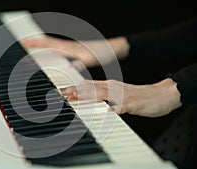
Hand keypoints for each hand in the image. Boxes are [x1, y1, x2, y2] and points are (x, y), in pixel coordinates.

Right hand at [22, 36, 128, 69]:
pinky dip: (49, 50)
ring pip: (51, 45)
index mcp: (67, 47)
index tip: (23, 43)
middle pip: (46, 42)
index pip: (48, 43)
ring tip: (30, 48)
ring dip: (40, 45)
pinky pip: (56, 49)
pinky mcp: (72, 51)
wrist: (109, 49)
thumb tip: (69, 70)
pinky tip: (48, 55)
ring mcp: (68, 48)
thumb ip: (79, 64)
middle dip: (34, 42)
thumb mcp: (89, 60)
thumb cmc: (100, 53)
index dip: (35, 43)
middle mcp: (66, 46)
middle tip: (22, 44)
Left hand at [59, 78, 181, 116]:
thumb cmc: (138, 97)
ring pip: (103, 94)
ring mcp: (123, 94)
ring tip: (76, 97)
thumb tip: (88, 97)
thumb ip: (103, 96)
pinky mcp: (133, 103)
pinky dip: (115, 108)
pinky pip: (123, 106)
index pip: (88, 86)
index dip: (74, 88)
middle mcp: (113, 88)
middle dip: (75, 91)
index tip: (60, 92)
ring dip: (88, 95)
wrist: (160, 95)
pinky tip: (108, 111)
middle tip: (61, 94)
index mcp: (109, 86)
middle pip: (91, 88)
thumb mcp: (117, 95)